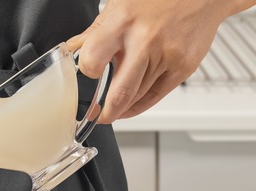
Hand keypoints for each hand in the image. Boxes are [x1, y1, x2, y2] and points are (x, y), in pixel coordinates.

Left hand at [66, 0, 255, 122]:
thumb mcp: (120, 5)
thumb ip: (95, 32)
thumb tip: (72, 49)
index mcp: (123, 22)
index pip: (93, 60)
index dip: (87, 71)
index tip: (88, 74)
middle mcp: (146, 41)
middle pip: (120, 92)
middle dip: (105, 112)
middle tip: (98, 115)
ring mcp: (167, 57)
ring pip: (137, 97)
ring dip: (122, 108)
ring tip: (113, 108)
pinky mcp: (183, 67)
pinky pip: (156, 96)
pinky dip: (140, 106)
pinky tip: (130, 106)